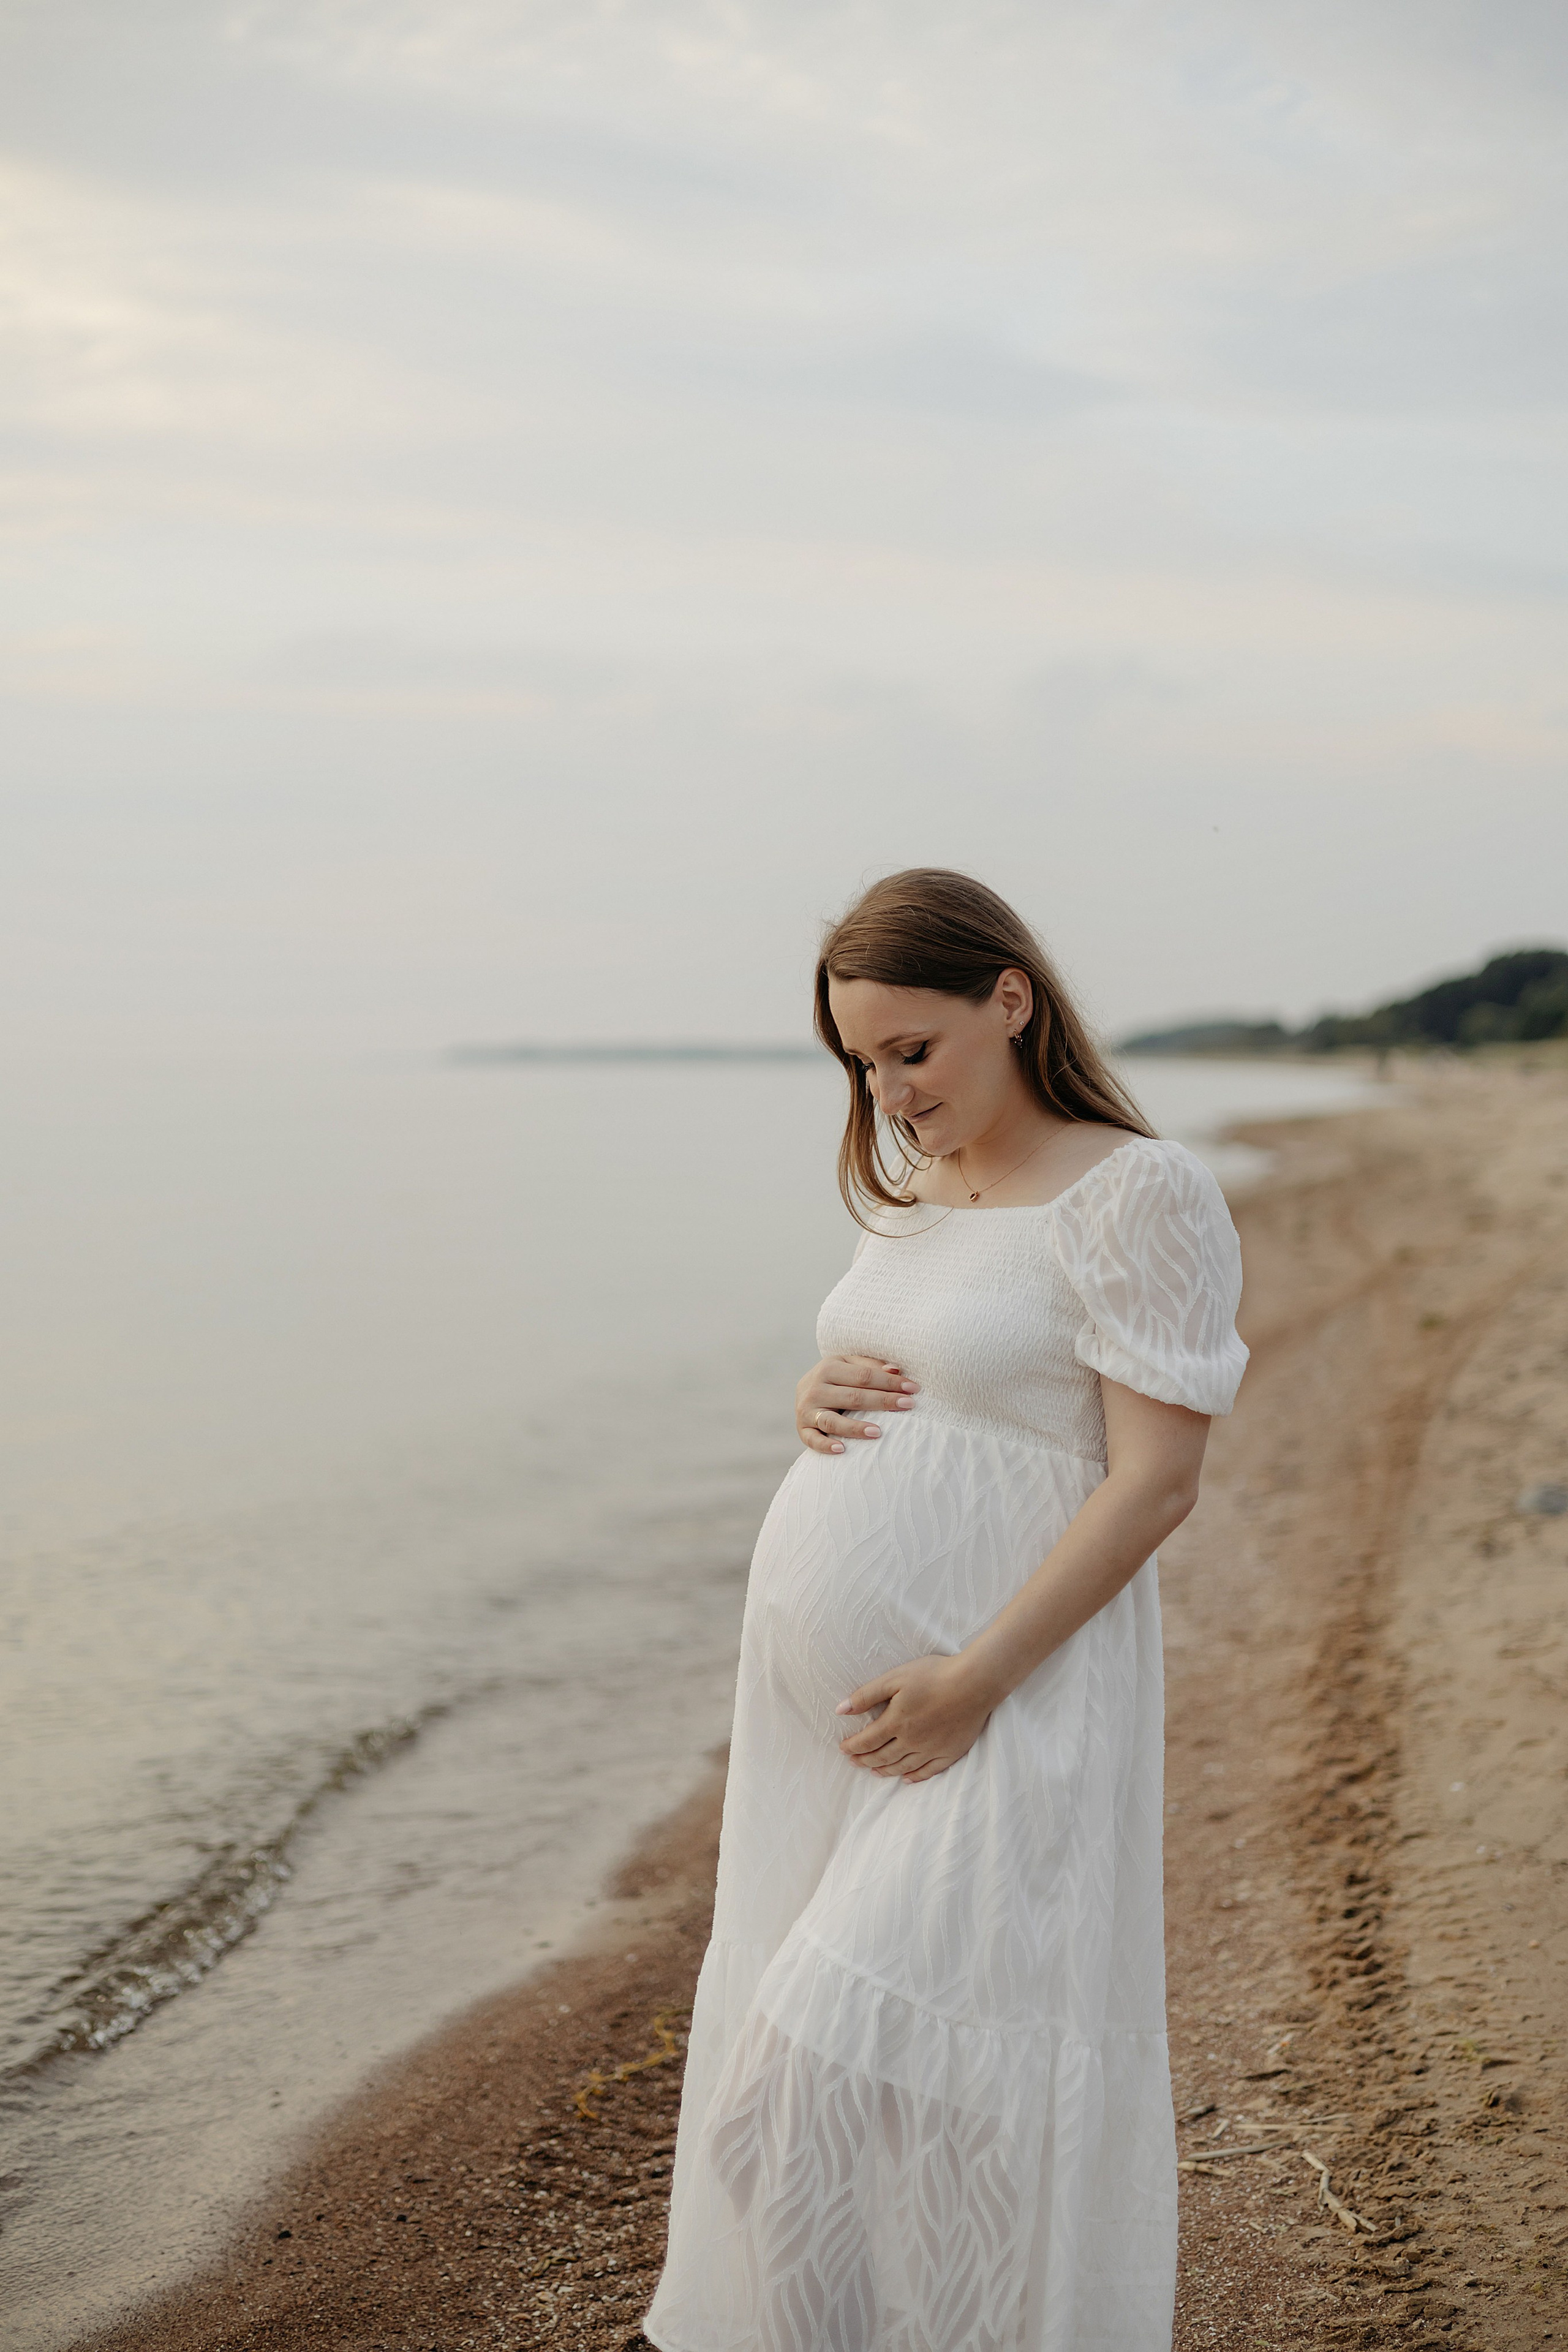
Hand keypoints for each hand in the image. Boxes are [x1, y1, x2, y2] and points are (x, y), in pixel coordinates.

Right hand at [795, 1354, 918, 1455]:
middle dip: (883, 1401)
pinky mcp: (801, 1429)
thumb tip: (896, 1370)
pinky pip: (812, 1440)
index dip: (890, 1382)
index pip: (864, 1376)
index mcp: (828, 1367)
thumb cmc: (837, 1378)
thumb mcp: (849, 1365)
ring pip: (832, 1421)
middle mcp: (814, 1388)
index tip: (913, 1389)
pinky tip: (842, 1450)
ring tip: (878, 1433)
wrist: (805, 1390)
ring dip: (855, 1427)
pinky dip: (825, 1446)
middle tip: (908, 1405)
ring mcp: (806, 1410)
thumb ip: (871, 1366)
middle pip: (853, 1397)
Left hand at [835, 1654, 998, 1781]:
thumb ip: (866, 1695)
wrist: (974, 1683)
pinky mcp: (950, 1752)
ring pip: (903, 1767)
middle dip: (865, 1760)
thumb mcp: (895, 1678)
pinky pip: (928, 1771)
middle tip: (854, 1762)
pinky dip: (915, 1777)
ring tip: (874, 1771)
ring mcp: (932, 1750)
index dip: (853, 1747)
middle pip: (882, 1757)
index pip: (867, 1741)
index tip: (843, 1749)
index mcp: (896, 1722)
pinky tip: (907, 1779)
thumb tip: (840, 1710)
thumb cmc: (934, 1675)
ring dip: (885, 1771)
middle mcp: (911, 1741)